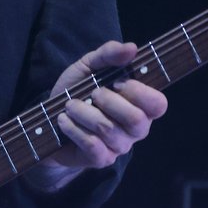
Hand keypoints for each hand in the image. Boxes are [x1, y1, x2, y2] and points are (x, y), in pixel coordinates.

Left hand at [22, 41, 168, 194]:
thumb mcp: (88, 66)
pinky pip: (93, 145)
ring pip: (108, 130)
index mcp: (142, 105)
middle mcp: (137, 129)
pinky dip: (74, 129)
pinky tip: (65, 121)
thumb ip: (109, 54)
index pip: (158, 104)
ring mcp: (120, 146)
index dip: (138, 92)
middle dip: (108, 101)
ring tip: (70, 106)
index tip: (116, 82)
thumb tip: (132, 47)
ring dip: (84, 113)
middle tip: (92, 93)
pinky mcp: (102, 160)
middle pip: (136, 119)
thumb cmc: (76, 91)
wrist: (48, 121)